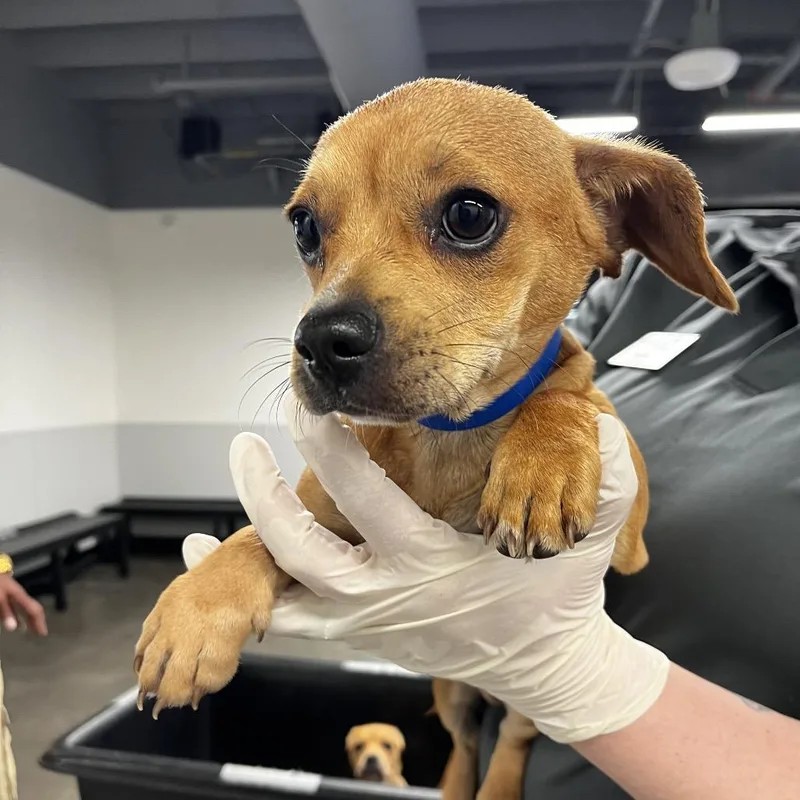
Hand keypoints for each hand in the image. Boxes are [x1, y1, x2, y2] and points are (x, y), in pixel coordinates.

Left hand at [0, 573, 47, 634]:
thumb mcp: (0, 597)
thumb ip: (6, 612)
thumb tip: (13, 628)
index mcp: (21, 596)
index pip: (35, 610)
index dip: (40, 622)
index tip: (43, 633)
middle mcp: (20, 596)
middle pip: (32, 609)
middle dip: (36, 621)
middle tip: (39, 633)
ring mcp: (14, 595)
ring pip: (25, 609)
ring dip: (28, 619)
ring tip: (31, 630)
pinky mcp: (7, 595)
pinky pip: (17, 608)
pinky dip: (18, 616)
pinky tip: (16, 622)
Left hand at [185, 407, 667, 742]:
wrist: (544, 662)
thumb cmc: (558, 590)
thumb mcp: (590, 528)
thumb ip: (600, 473)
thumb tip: (597, 423)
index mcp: (430, 557)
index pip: (366, 495)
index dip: (333, 445)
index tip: (316, 402)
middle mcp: (386, 592)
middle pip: (302, 546)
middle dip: (265, 493)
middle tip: (245, 440)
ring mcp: (365, 620)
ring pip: (283, 590)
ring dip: (240, 544)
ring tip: (201, 515)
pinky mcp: (357, 633)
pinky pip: (286, 620)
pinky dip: (248, 594)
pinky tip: (206, 562)